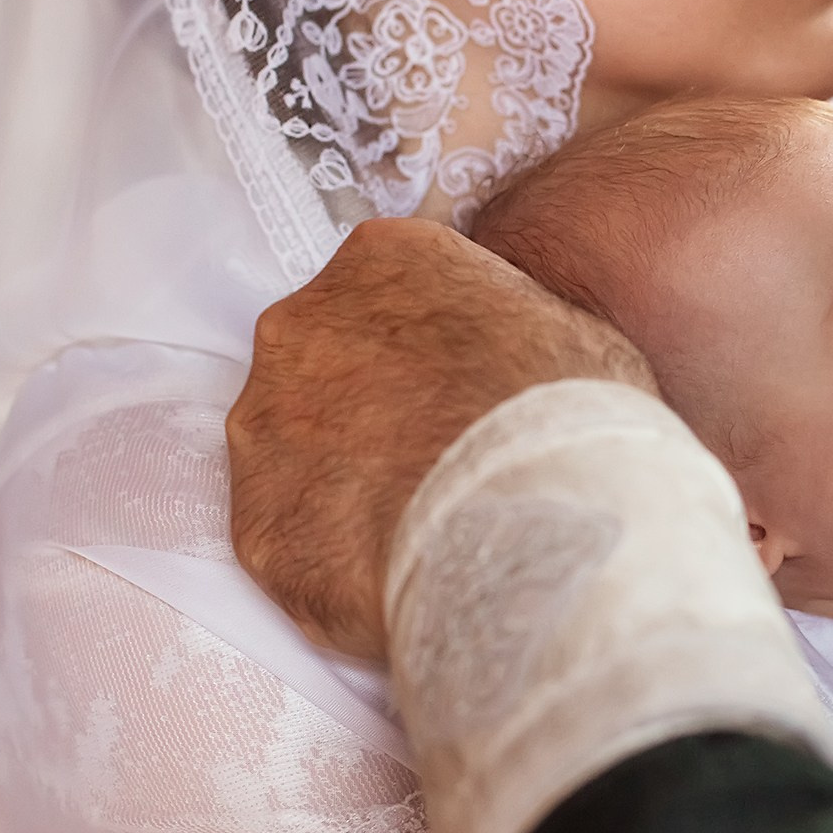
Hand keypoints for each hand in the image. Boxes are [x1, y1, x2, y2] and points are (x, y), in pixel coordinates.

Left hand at [227, 217, 657, 660]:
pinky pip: (292, 539)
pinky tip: (395, 572)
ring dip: (341, 484)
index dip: (420, 349)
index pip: (381, 288)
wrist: (543, 523)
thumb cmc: (573, 415)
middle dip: (365, 411)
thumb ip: (500, 326)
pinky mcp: (258, 526)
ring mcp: (263, 429)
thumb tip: (501, 359)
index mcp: (381, 260)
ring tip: (415, 526)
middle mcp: (298, 328)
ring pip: (290, 453)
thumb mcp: (565, 326)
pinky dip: (333, 559)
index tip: (451, 389)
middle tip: (430, 459)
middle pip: (319, 365)